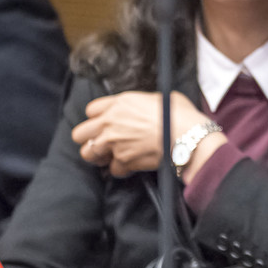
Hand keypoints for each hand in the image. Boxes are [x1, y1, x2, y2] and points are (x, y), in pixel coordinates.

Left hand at [72, 92, 226, 179]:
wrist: (187, 135)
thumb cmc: (179, 114)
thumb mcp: (158, 98)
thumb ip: (140, 104)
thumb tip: (144, 108)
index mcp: (119, 103)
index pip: (91, 110)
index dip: (98, 118)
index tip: (105, 123)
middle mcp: (110, 122)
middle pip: (80, 133)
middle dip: (89, 138)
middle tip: (101, 143)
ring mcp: (114, 143)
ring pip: (88, 154)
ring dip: (99, 156)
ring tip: (110, 157)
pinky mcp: (123, 161)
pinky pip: (113, 170)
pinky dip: (121, 170)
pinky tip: (130, 166)